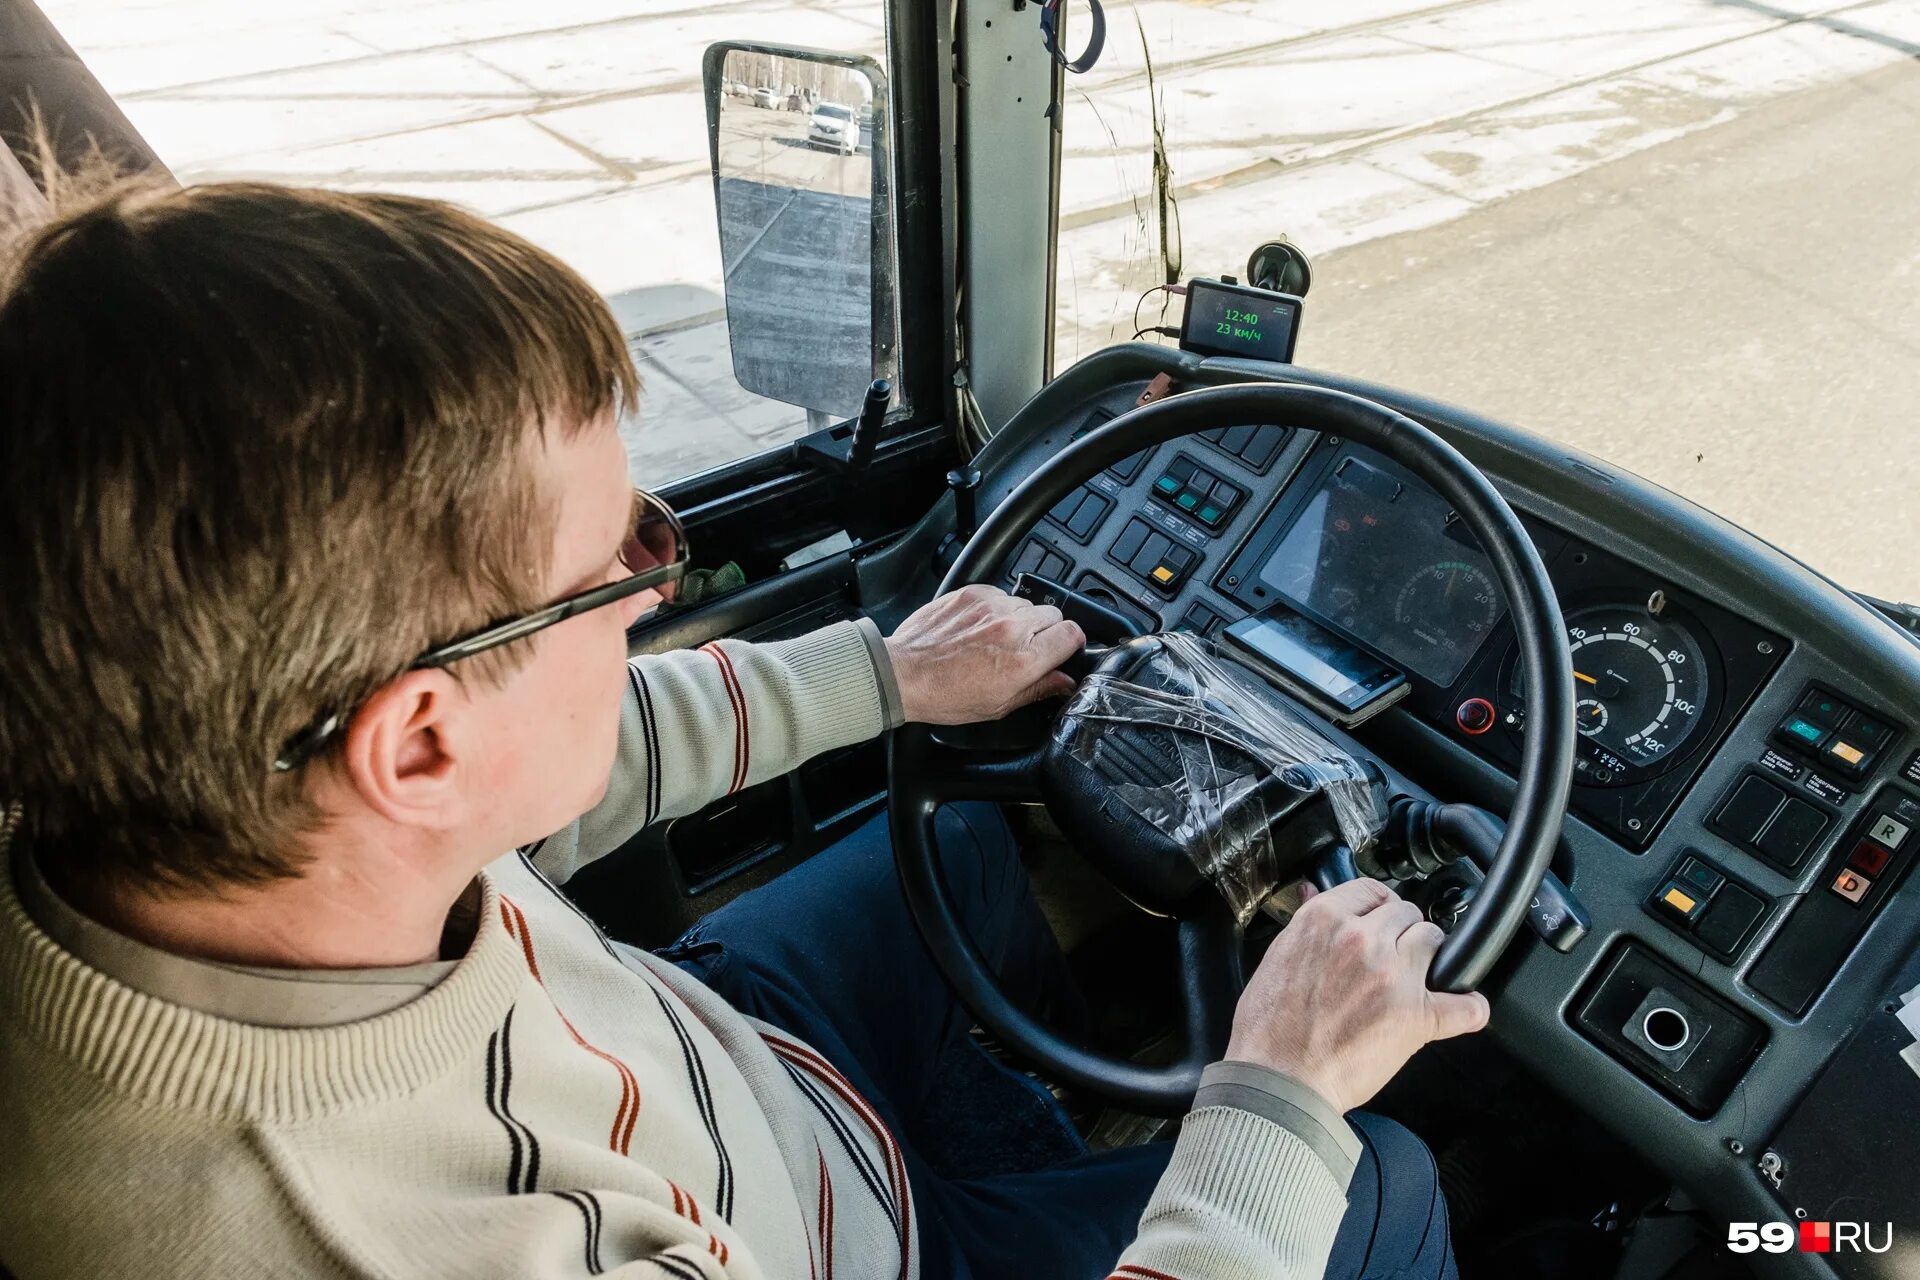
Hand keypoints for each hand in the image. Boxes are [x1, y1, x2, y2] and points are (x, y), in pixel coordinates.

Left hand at [885, 585, 1085, 724]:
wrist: (904, 674)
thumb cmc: (944, 695)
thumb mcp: (998, 705)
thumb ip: (1039, 689)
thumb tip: (1064, 682)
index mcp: (1023, 660)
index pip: (1072, 633)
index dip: (1070, 642)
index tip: (1062, 649)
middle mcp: (1011, 628)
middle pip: (1054, 614)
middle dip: (1046, 631)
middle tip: (1025, 649)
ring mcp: (991, 607)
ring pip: (1026, 604)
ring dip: (1020, 619)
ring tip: (996, 640)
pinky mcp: (972, 593)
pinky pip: (1000, 594)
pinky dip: (996, 608)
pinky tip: (980, 628)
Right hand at [1224, 878, 1489, 1114]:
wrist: (1278, 1077)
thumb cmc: (1269, 1027)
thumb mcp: (1277, 956)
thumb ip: (1307, 926)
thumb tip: (1315, 893)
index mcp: (1324, 920)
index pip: (1371, 890)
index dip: (1377, 906)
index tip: (1379, 919)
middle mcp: (1362, 940)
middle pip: (1406, 912)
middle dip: (1401, 930)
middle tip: (1392, 953)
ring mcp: (1393, 976)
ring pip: (1434, 940)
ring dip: (1428, 956)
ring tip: (1417, 975)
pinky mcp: (1415, 1017)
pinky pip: (1463, 1005)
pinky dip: (1470, 1007)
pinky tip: (1468, 1006)